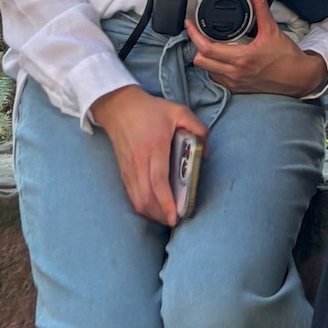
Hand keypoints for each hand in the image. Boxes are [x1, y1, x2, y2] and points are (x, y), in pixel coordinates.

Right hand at [90, 85, 207, 224]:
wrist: (119, 107)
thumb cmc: (151, 110)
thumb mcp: (178, 111)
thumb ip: (198, 128)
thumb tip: (208, 153)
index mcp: (154, 147)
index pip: (158, 181)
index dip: (166, 201)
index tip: (174, 215)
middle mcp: (139, 162)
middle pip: (147, 197)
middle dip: (160, 214)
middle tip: (175, 220)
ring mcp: (129, 169)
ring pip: (137, 200)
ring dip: (151, 213)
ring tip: (166, 217)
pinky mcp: (123, 172)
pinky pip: (131, 196)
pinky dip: (142, 206)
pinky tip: (153, 208)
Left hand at [187, 0, 327, 98]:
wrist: (298, 78)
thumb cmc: (286, 57)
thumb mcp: (272, 29)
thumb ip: (261, 7)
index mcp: (242, 57)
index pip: (207, 48)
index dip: (194, 35)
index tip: (190, 25)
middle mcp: (235, 73)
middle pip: (201, 61)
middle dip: (197, 47)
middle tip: (199, 34)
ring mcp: (235, 83)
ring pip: (207, 72)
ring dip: (206, 59)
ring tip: (212, 45)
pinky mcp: (238, 90)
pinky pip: (217, 80)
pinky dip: (214, 69)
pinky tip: (222, 59)